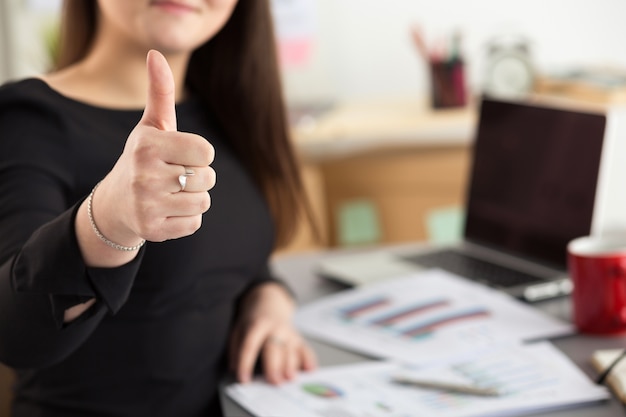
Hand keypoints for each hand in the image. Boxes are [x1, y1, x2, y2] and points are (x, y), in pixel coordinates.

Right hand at [94, 50, 215, 245]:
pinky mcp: (153, 230)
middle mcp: (145, 175)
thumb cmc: (143, 158)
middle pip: (208, 178)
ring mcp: (147, 205)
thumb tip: (155, 54)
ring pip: (203, 201)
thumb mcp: (150, 126)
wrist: (115, 205)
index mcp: (148, 146)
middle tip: (174, 176)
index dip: (200, 155)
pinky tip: (166, 210)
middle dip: (198, 177)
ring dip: (194, 198)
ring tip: (170, 193)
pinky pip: (195, 223)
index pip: (206, 152)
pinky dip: (186, 218)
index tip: (182, 155)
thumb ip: (160, 92)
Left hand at [229, 283, 316, 383]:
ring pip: (290, 350)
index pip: (250, 345)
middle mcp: (274, 328)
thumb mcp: (239, 328)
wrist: (270, 303)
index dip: (246, 362)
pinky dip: (309, 360)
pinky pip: (305, 349)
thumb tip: (234, 368)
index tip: (244, 378)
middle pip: (274, 347)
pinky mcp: (298, 338)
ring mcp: (288, 333)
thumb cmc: (254, 320)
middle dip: (274, 365)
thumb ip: (235, 348)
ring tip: (289, 378)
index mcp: (257, 325)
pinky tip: (309, 369)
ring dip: (291, 365)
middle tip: (274, 381)